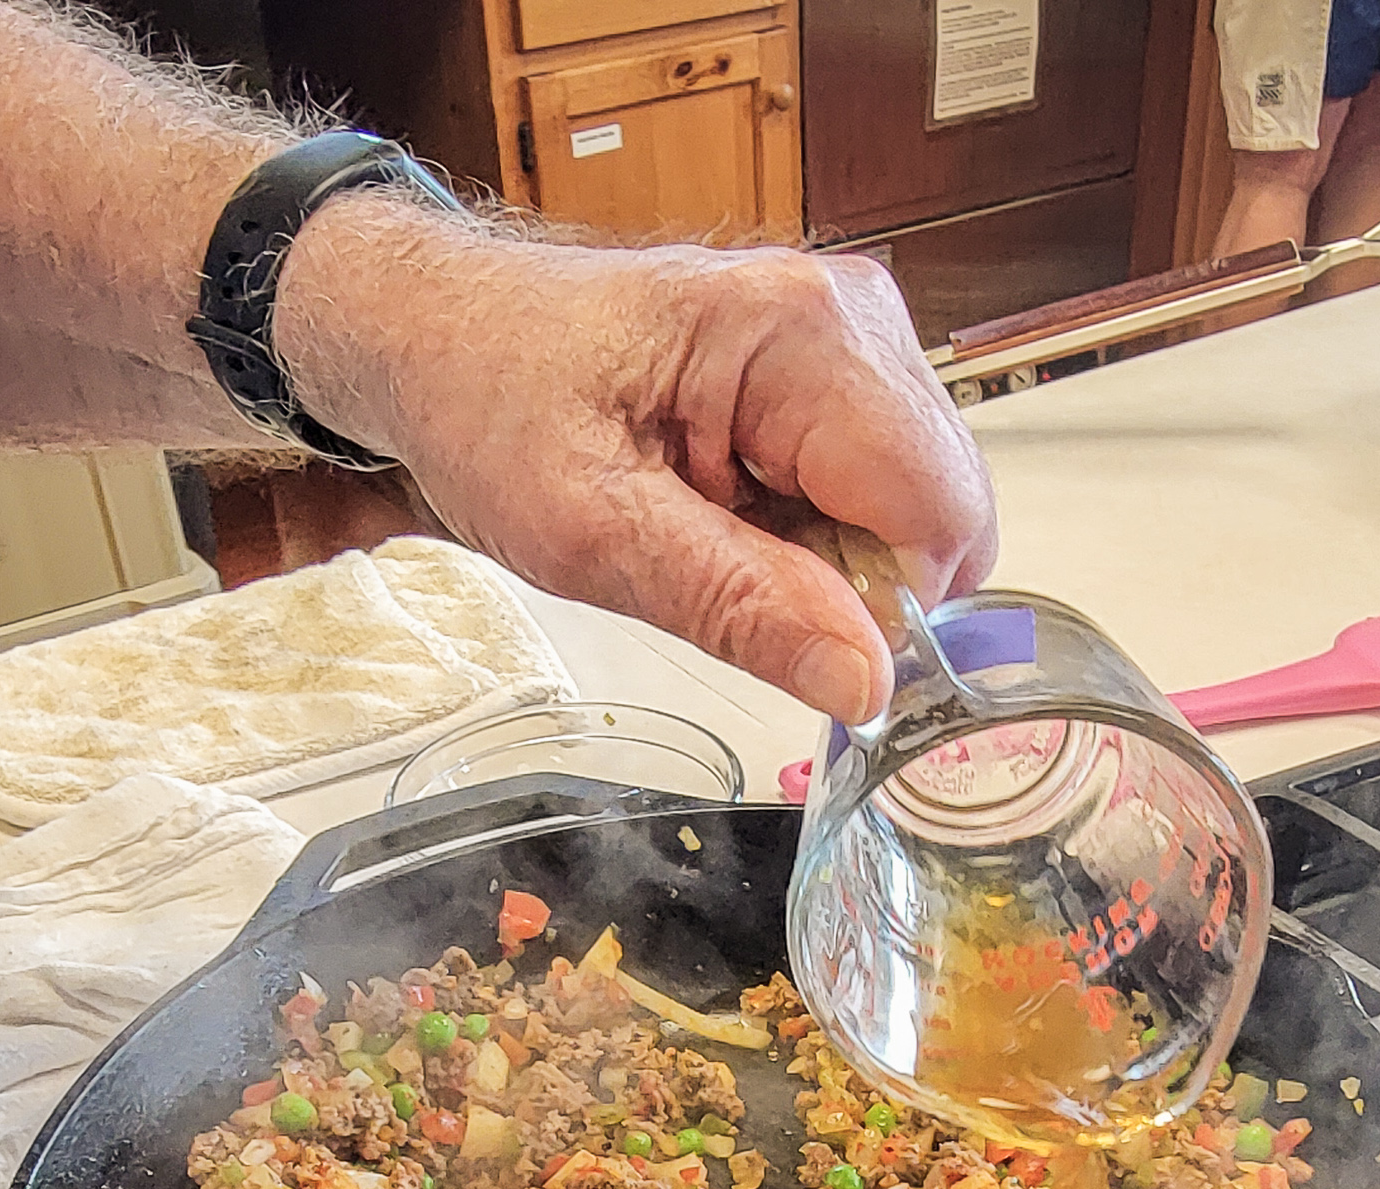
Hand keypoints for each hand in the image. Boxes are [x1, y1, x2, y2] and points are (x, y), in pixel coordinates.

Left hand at [276, 205, 996, 723]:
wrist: (438, 335)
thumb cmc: (490, 400)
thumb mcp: (590, 530)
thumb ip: (739, 605)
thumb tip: (861, 678)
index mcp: (804, 335)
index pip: (941, 513)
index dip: (882, 606)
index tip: (786, 631)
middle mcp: (850, 319)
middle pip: (939, 514)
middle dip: (849, 581)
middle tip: (719, 564)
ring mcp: (848, 341)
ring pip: (909, 514)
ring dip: (820, 559)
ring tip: (707, 527)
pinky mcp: (830, 373)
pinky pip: (867, 495)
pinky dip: (803, 532)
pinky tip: (723, 509)